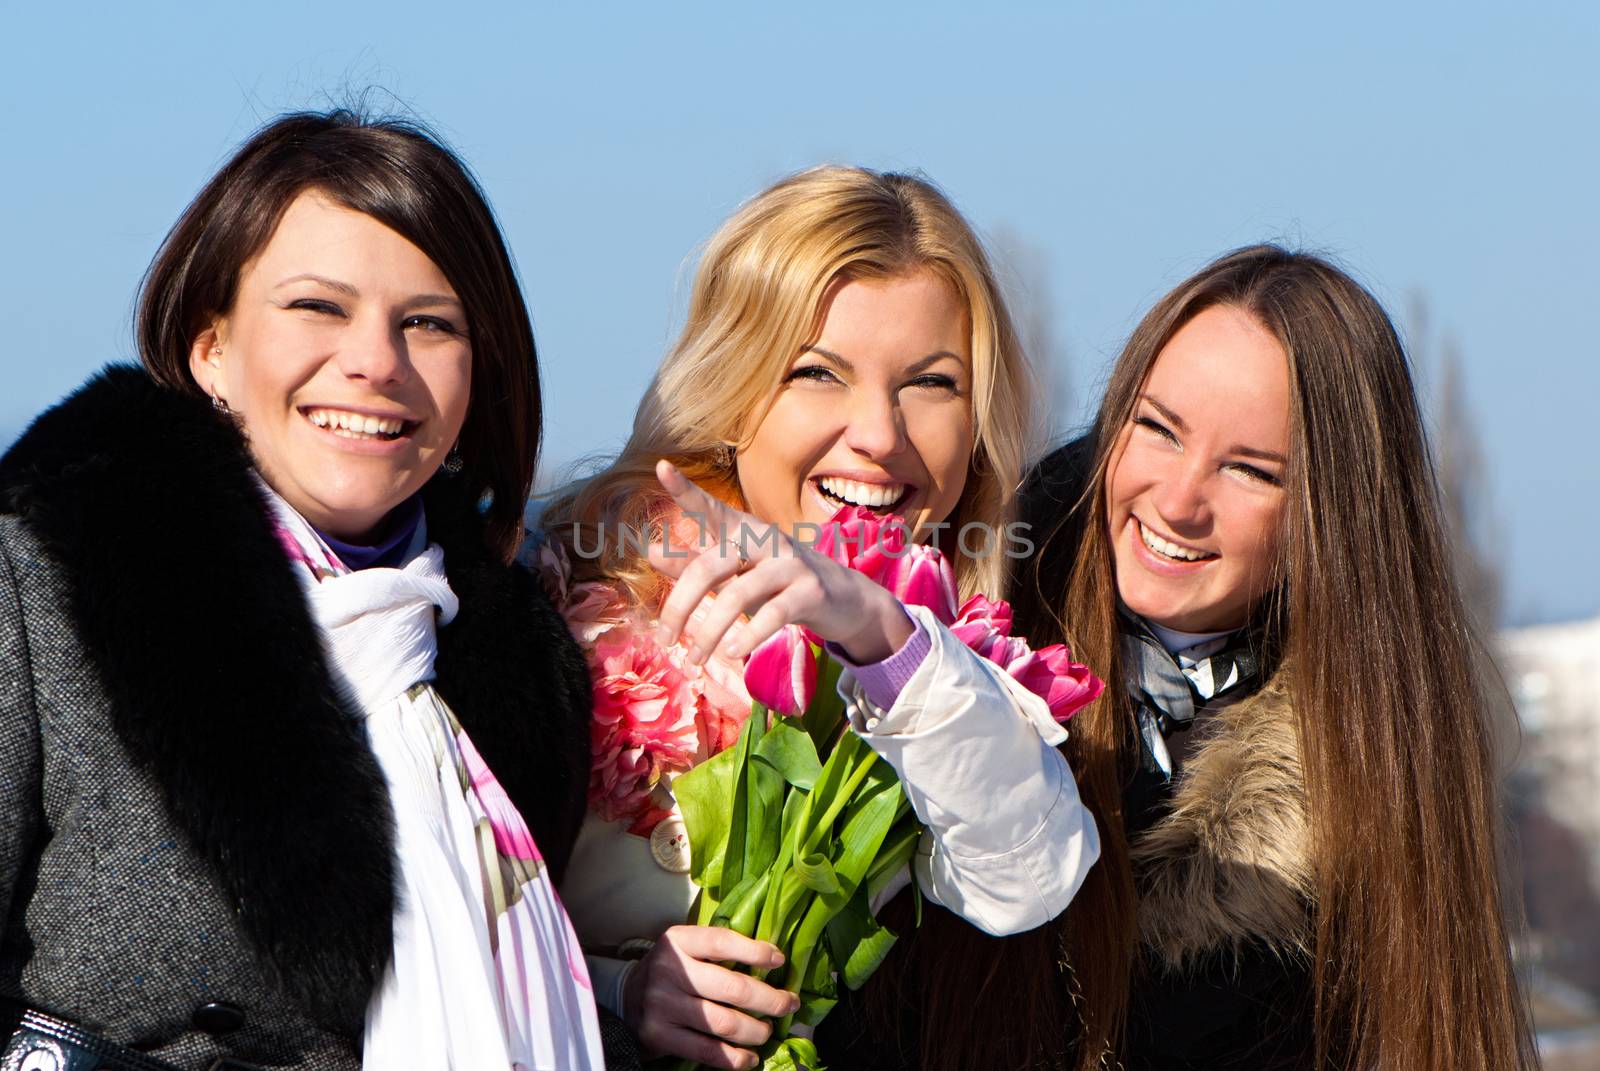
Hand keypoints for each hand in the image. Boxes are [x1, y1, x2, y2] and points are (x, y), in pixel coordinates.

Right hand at [623, 924, 800, 1068]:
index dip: (754, 951)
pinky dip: (735, 1058)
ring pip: (724, 1023)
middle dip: (769, 999)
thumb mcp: (685, 948)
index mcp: (678, 941)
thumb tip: (772, 962)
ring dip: (756, 1031)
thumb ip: (718, 951)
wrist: (623, 997)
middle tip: (788, 1003)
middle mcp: (669, 971)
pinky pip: (707, 1051)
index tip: (779, 961)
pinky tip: (750, 1058)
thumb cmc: (670, 970)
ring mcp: (663, 1005)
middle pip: (732, 988)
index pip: (721, 942)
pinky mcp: (660, 1036)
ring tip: (767, 1031)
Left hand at [647, 460, 914, 663]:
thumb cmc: (774, 582)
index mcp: (741, 530)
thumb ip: (692, 562)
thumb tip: (649, 552)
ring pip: (737, 596)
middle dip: (680, 605)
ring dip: (709, 632)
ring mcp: (789, 563)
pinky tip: (732, 653)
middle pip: (710, 566)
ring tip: (694, 659)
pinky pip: (773, 614)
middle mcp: (764, 539)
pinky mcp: (810, 591)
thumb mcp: (732, 572)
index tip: (661, 467)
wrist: (841, 599)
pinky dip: (748, 636)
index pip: (709, 508)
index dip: (686, 490)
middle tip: (663, 638)